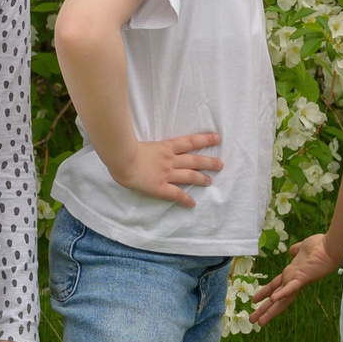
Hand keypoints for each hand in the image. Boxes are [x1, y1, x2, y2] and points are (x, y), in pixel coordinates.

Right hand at [108, 131, 223, 208]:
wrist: (122, 158)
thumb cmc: (125, 148)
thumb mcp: (141, 140)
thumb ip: (148, 143)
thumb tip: (146, 143)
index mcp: (166, 147)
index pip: (190, 141)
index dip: (205, 139)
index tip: (217, 138)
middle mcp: (170, 160)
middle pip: (194, 160)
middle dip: (209, 162)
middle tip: (220, 164)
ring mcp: (166, 174)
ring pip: (189, 176)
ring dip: (201, 179)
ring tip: (210, 181)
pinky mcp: (160, 187)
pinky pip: (176, 194)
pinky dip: (185, 199)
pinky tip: (192, 203)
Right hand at [249, 233, 339, 327]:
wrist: (331, 246)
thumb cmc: (320, 246)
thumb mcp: (302, 249)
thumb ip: (296, 251)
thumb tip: (291, 252)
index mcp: (292, 275)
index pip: (276, 286)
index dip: (265, 294)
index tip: (255, 301)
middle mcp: (293, 281)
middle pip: (275, 299)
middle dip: (264, 309)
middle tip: (253, 321)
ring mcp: (297, 281)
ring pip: (280, 299)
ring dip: (269, 310)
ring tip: (259, 321)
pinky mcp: (302, 278)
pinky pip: (291, 287)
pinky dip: (282, 294)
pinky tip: (274, 299)